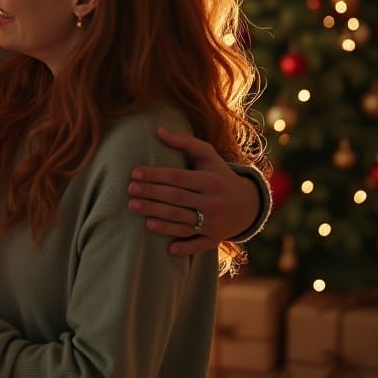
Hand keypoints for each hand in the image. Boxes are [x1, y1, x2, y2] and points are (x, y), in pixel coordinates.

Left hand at [127, 127, 261, 254]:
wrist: (247, 203)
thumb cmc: (218, 174)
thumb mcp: (207, 155)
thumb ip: (184, 142)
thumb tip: (157, 130)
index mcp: (211, 180)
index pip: (178, 177)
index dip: (155, 175)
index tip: (134, 173)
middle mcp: (214, 202)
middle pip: (176, 199)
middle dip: (151, 195)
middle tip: (129, 191)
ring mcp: (215, 223)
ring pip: (182, 222)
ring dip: (158, 217)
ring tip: (135, 209)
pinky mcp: (215, 239)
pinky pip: (198, 245)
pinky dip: (184, 247)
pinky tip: (167, 247)